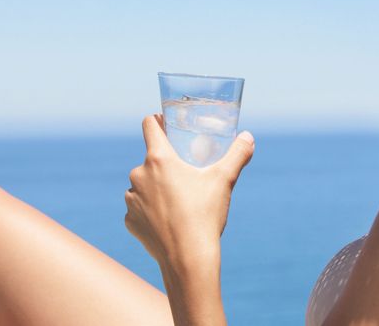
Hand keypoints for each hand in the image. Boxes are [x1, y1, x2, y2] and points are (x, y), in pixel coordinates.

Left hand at [124, 114, 254, 267]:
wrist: (188, 258)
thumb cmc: (205, 215)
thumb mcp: (224, 180)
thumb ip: (237, 154)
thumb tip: (248, 137)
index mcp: (159, 159)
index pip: (149, 125)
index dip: (157, 121)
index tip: (165, 124)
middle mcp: (139, 175)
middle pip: (150, 160)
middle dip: (165, 165)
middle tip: (185, 175)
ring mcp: (131, 200)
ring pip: (144, 186)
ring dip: (156, 189)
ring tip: (178, 201)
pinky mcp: (130, 221)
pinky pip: (139, 209)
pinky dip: (151, 211)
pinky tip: (168, 220)